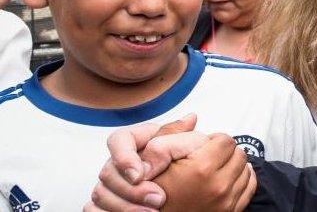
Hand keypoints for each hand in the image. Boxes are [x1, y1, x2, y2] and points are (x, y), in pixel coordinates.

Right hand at [86, 114, 201, 210]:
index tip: (140, 175)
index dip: (124, 157)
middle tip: (158, 198)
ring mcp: (114, 183)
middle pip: (108, 171)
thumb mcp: (192, 142)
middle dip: (131, 189)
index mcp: (140, 140)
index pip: (119, 140)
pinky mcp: (110, 203)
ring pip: (100, 193)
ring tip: (155, 211)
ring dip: (125, 205)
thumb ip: (174, 135)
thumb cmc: (195, 161)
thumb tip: (158, 144)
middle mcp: (123, 161)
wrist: (198, 188)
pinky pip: (94, 209)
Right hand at [154, 134, 255, 211]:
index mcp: (201, 168)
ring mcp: (226, 202)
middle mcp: (218, 186)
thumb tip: (192, 116)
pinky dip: (242, 180)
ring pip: (246, 169)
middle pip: (239, 154)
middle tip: (208, 159)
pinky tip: (228, 178)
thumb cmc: (152, 191)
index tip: (202, 149)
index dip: (213, 141)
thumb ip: (173, 134)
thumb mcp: (155, 159)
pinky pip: (249, 187)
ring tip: (215, 170)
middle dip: (224, 153)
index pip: (226, 140)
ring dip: (233, 166)